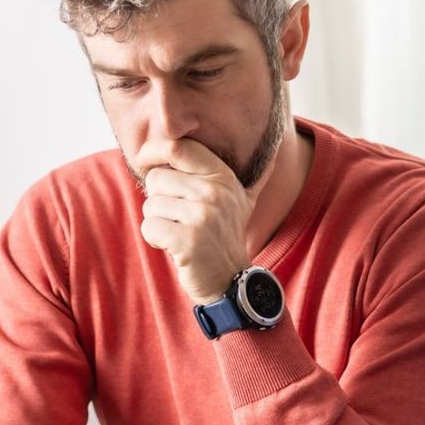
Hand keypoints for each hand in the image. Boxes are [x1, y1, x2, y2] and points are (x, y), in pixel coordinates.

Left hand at [135, 139, 266, 304]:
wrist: (230, 280)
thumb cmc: (225, 237)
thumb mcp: (244, 201)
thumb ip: (254, 173)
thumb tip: (280, 143)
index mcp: (222, 176)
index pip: (178, 147)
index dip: (153, 150)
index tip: (145, 163)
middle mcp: (215, 192)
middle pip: (157, 178)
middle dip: (157, 199)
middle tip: (177, 217)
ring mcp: (203, 217)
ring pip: (150, 205)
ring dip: (157, 222)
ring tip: (179, 233)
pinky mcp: (188, 241)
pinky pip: (149, 227)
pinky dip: (154, 239)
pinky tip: (173, 246)